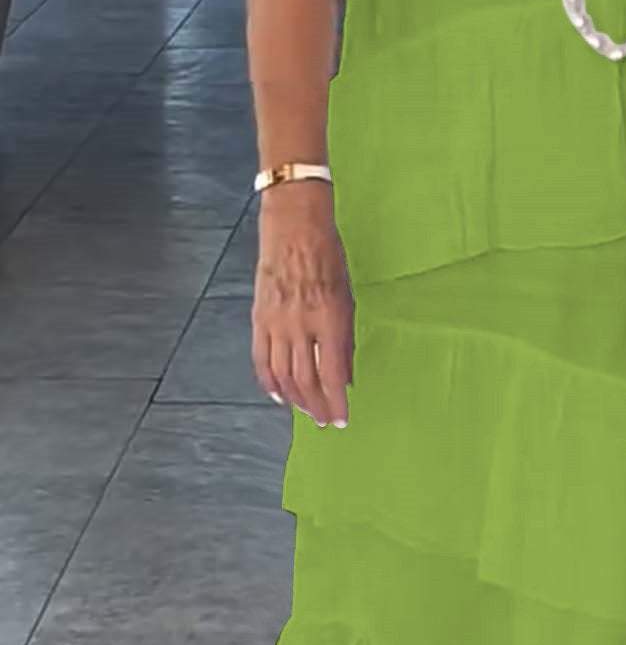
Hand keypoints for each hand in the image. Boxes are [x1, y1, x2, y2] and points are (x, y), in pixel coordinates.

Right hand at [251, 182, 353, 426]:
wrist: (293, 225)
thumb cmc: (327, 254)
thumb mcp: (347, 296)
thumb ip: (345, 338)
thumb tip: (346, 374)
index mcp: (329, 318)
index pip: (332, 374)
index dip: (336, 401)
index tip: (342, 418)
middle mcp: (301, 324)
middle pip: (306, 380)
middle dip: (316, 405)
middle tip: (324, 420)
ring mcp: (276, 322)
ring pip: (282, 374)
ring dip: (295, 398)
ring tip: (305, 410)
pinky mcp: (259, 317)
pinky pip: (262, 358)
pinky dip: (269, 381)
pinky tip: (278, 395)